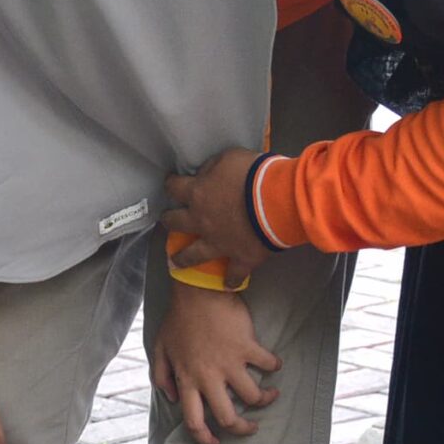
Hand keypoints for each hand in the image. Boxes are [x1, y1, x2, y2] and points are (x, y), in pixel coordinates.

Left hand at [150, 285, 280, 443]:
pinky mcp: (247, 347)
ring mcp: (229, 363)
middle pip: (228, 418)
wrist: (197, 291)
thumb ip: (162, 376)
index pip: (194, 421)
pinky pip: (268, 364)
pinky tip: (274, 364)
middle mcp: (209, 377)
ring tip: (269, 395)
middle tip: (251, 427)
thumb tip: (171, 397)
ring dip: (265, 399)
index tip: (215, 443)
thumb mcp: (160, 348)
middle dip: (242, 429)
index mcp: (187, 380)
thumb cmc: (178, 319)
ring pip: (253, 396)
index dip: (204, 438)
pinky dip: (274, 366)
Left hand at [162, 147, 270, 283]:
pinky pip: (234, 274)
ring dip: (183, 258)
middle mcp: (201, 221)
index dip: (171, 184)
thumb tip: (203, 173)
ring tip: (176, 261)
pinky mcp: (239, 258)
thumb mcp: (228, 158)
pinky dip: (231, 279)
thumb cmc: (253, 174)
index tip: (170, 184)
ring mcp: (218, 243)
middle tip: (167, 221)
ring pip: (193, 255)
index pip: (174, 187)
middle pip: (175, 223)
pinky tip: (228, 285)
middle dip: (169, 221)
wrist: (276, 202)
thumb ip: (212, 167)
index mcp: (197, 194)